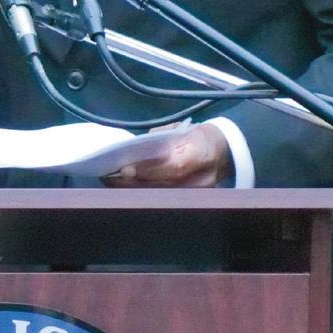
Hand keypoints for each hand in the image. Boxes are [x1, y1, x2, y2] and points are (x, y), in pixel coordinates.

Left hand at [100, 122, 233, 188]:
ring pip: (159, 196)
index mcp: (201, 154)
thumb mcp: (182, 130)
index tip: (123, 169)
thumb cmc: (198, 137)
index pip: (173, 166)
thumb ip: (158, 139)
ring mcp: (196, 194)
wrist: (225, 153)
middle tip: (107, 176)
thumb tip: (132, 149)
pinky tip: (124, 188)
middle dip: (132, 182)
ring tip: (110, 182)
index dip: (148, 170)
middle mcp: (201, 179)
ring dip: (132, 190)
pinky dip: (141, 194)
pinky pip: (162, 199)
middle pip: (163, 186)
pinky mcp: (190, 202)